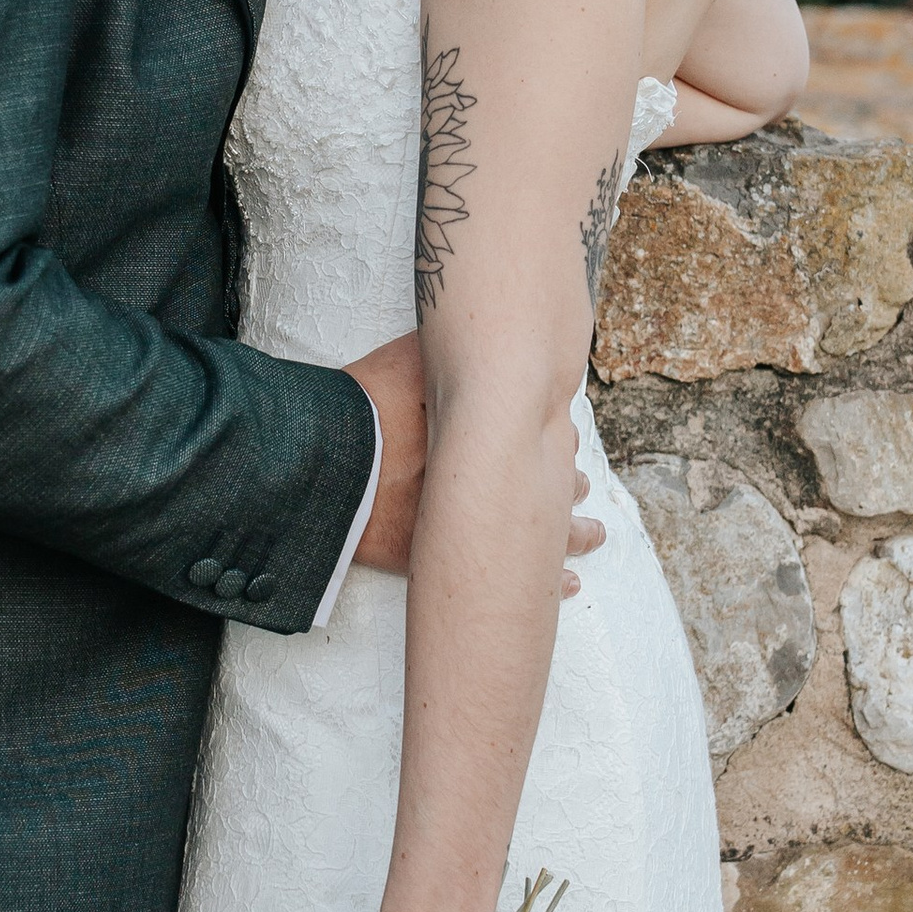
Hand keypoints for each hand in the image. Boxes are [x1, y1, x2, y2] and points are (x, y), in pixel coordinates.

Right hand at [341, 335, 603, 590]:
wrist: (319, 461)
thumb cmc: (359, 407)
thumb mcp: (405, 360)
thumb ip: (442, 350)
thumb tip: (462, 325)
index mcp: (488, 431)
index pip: (543, 433)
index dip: (557, 438)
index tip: (566, 438)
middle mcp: (491, 478)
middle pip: (548, 481)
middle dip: (566, 484)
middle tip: (580, 485)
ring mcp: (472, 523)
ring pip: (541, 533)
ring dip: (573, 535)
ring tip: (594, 535)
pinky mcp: (440, 557)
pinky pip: (502, 577)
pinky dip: (543, 582)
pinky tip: (572, 586)